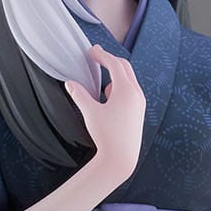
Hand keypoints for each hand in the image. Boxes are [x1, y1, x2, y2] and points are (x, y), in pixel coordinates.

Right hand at [66, 49, 147, 186]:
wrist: (121, 159)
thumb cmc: (107, 136)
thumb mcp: (90, 113)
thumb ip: (80, 95)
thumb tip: (70, 83)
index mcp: (126, 91)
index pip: (115, 65)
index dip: (102, 55)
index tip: (92, 51)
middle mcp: (137, 94)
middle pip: (125, 68)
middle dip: (110, 60)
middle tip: (96, 56)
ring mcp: (140, 103)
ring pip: (129, 79)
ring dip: (115, 75)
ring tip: (101, 82)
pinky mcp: (139, 111)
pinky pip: (131, 91)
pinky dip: (120, 87)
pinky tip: (108, 98)